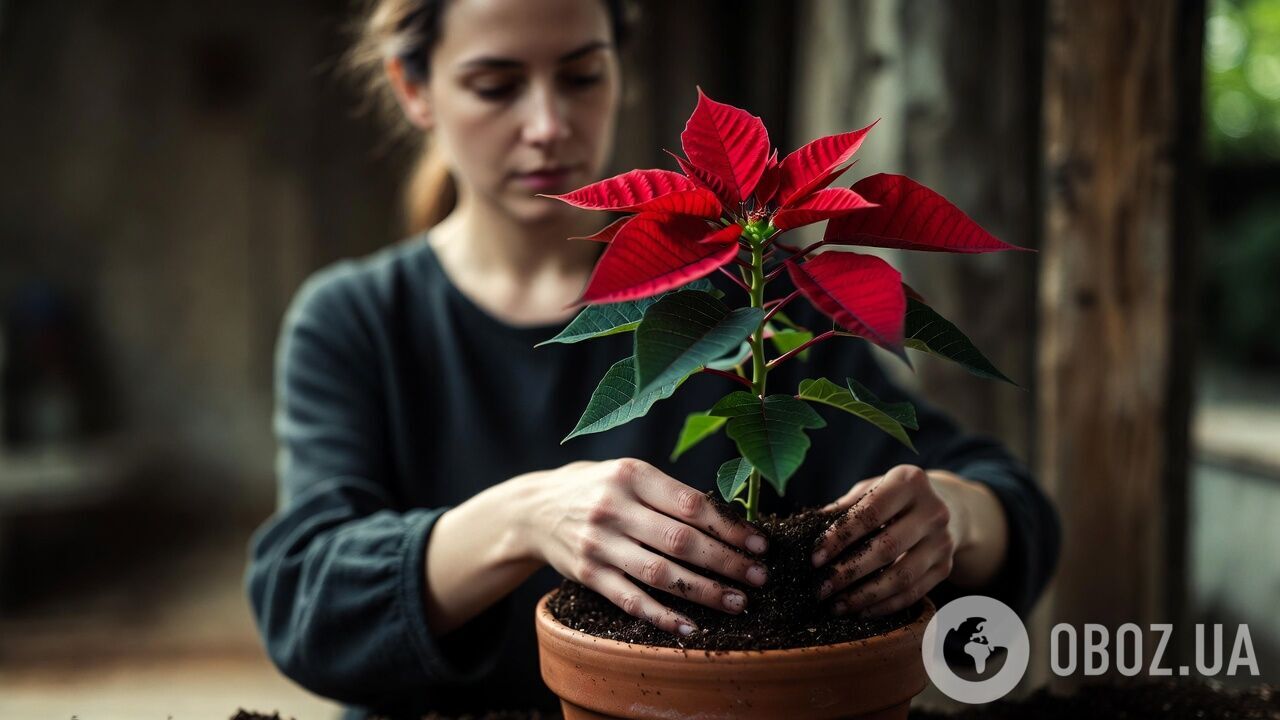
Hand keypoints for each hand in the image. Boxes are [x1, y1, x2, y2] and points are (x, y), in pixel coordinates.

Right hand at [521, 459, 769, 635]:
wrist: (534, 509)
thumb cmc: (597, 488)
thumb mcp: (628, 473)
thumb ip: (670, 494)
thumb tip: (731, 523)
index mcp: (631, 475)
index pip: (691, 504)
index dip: (730, 527)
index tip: (760, 545)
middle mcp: (613, 507)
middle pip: (680, 541)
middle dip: (726, 562)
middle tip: (759, 578)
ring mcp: (598, 543)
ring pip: (660, 574)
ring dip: (704, 592)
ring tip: (737, 603)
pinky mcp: (587, 573)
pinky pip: (629, 599)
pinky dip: (661, 616)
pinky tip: (689, 628)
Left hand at [811, 464, 963, 616]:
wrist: (947, 506)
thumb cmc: (894, 498)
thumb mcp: (871, 489)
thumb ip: (844, 508)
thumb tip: (806, 529)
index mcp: (909, 483)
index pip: (870, 513)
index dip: (840, 537)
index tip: (815, 558)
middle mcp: (933, 511)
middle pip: (887, 548)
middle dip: (849, 572)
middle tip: (821, 589)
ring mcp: (943, 541)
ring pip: (902, 577)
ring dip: (865, 596)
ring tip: (836, 606)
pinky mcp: (946, 567)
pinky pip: (913, 593)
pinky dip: (884, 606)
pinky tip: (860, 611)